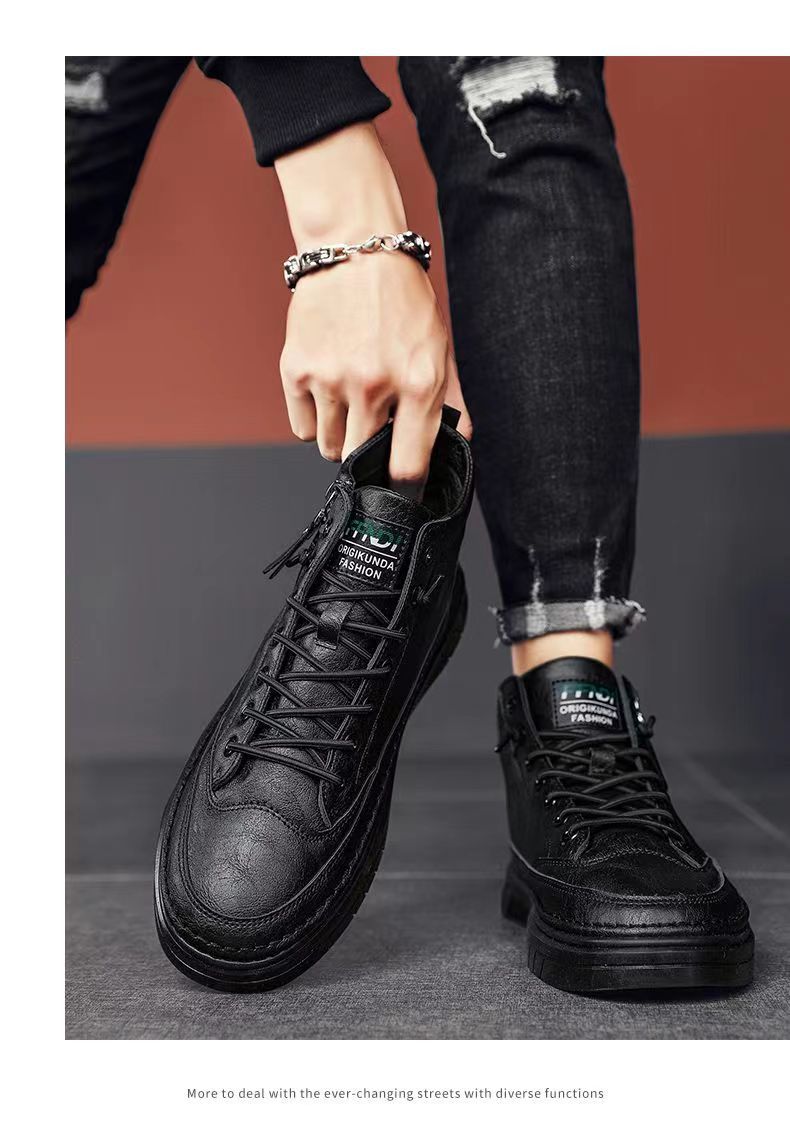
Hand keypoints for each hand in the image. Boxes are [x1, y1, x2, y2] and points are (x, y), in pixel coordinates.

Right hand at [280, 250, 470, 495]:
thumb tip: (462, 444)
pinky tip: (326, 390)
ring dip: (340, 437)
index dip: (405, 485)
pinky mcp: (297, 370)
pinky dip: (313, 419)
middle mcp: (373, 385)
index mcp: (417, 384)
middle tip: (373, 426)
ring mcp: (331, 379)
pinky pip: (302, 428)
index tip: (401, 486)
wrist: (356, 252)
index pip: (407, 467)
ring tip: (349, 403)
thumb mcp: (440, 349)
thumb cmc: (402, 301)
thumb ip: (452, 402)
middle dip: (367, 454)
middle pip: (360, 462)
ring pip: (329, 448)